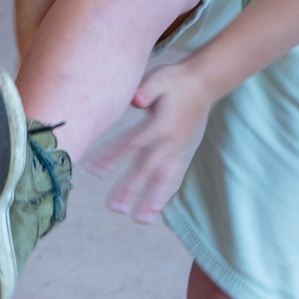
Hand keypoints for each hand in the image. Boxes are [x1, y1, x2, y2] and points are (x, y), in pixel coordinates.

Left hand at [91, 62, 216, 223]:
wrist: (204, 83)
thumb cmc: (176, 79)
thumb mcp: (159, 78)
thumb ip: (146, 90)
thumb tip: (135, 100)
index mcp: (160, 125)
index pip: (131, 144)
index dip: (112, 157)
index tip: (93, 171)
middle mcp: (169, 142)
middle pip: (145, 169)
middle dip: (129, 189)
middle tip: (114, 208)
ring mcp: (178, 149)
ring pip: (161, 179)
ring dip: (150, 200)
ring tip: (138, 220)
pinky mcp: (182, 152)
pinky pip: (173, 177)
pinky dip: (165, 194)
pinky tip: (156, 210)